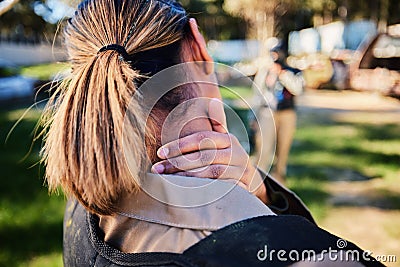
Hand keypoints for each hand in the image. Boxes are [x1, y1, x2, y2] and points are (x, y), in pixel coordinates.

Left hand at [151, 98, 267, 202]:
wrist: (249, 180)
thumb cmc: (227, 157)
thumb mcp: (223, 140)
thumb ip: (216, 123)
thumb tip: (212, 100)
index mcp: (229, 139)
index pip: (202, 138)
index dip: (179, 145)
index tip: (159, 152)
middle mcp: (237, 154)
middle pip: (204, 156)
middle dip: (178, 163)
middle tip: (157, 168)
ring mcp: (241, 172)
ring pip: (211, 173)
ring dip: (187, 177)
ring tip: (166, 181)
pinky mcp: (242, 188)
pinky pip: (219, 189)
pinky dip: (202, 191)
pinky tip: (184, 193)